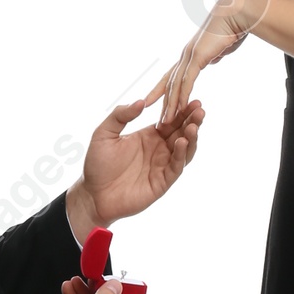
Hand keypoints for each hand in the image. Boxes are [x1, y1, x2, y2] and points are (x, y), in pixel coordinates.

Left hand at [68, 90, 203, 236]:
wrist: (93, 194)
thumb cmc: (97, 165)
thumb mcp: (104, 134)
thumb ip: (120, 115)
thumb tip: (141, 102)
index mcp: (148, 136)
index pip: (171, 120)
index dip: (182, 111)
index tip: (192, 99)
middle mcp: (159, 150)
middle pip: (182, 133)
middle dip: (192, 121)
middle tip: (199, 109)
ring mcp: (162, 166)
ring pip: (184, 149)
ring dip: (191, 137)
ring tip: (194, 125)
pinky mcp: (162, 182)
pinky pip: (176, 167)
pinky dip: (181, 155)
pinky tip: (181, 142)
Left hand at [151, 0, 269, 127]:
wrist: (237, 14)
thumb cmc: (232, 27)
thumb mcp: (221, 46)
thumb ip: (214, 54)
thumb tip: (214, 58)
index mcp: (190, 54)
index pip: (172, 76)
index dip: (162, 91)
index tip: (155, 104)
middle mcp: (186, 56)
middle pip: (169, 84)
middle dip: (162, 104)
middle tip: (158, 122)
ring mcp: (189, 56)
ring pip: (175, 85)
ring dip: (169, 105)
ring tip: (165, 122)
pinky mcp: (197, 57)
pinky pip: (186, 81)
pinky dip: (181, 96)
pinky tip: (178, 109)